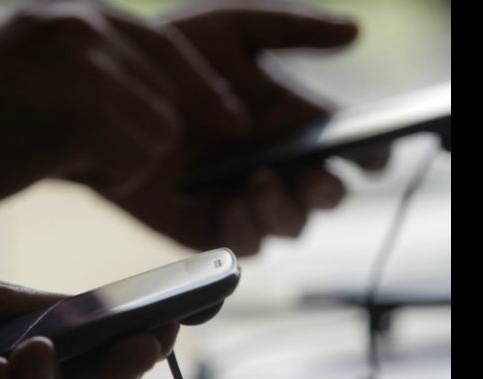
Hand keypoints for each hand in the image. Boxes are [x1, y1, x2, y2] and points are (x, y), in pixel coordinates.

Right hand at [0, 0, 247, 207]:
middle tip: (82, 145)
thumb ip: (98, 76)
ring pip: (157, 132)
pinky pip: (135, 158)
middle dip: (139, 135)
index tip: (233, 117)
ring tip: (57, 150)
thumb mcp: (40, 69)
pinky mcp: (84, 109)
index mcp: (80, 17)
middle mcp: (90, 29)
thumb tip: (162, 112)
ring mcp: (88, 65)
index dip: (203, 87)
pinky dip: (106, 173)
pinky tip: (54, 160)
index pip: (167, 48)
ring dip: (121, 158)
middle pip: (167, 98)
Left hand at [90, 0, 388, 255]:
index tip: (372, 151)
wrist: (110, 93)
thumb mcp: (233, 31)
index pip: (351, 149)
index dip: (372, 154)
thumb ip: (291, 29)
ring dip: (286, 209)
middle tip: (312, 171)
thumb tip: (354, 31)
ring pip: (291, 225)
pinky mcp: (207, 226)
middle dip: (328, 189)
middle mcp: (278, 165)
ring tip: (258, 179)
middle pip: (328, 195)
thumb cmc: (175, 57)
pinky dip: (246, 231)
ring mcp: (244, 199)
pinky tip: (230, 205)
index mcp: (295, 124)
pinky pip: (245, 244)